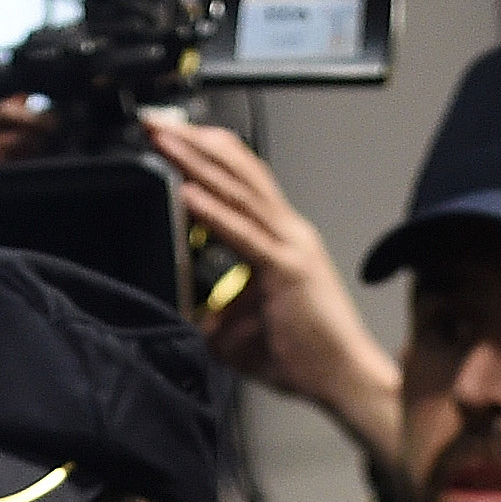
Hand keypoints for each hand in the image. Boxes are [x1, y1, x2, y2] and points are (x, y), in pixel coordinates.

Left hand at [146, 116, 398, 459]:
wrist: (345, 379)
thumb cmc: (303, 355)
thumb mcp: (241, 323)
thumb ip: (211, 308)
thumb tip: (178, 310)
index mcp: (282, 235)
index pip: (241, 178)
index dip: (206, 151)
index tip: (170, 136)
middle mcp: (288, 230)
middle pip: (238, 170)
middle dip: (194, 142)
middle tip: (155, 123)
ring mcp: (291, 246)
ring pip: (239, 190)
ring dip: (197, 162)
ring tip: (163, 141)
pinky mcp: (288, 271)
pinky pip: (244, 235)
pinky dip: (214, 212)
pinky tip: (187, 193)